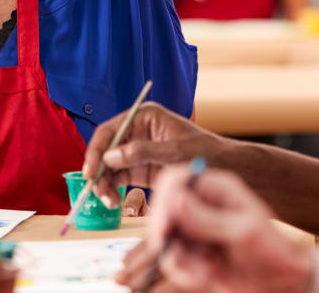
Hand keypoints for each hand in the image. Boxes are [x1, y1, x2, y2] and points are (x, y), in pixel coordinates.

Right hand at [82, 102, 222, 208]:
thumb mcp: (175, 151)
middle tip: (98, 192)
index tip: (90, 171)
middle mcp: (137, 132)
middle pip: (106, 150)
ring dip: (105, 184)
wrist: (228, 170)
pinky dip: (113, 190)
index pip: (110, 130)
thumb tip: (110, 157)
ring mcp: (138, 151)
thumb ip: (143, 152)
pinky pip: (119, 179)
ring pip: (110, 167)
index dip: (97, 150)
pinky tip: (114, 201)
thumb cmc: (207, 152)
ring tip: (109, 201)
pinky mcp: (141, 170)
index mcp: (144, 117)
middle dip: (99, 171)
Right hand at [117, 165, 314, 292]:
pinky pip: (173, 259)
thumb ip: (206, 218)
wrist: (283, 283)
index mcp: (215, 188)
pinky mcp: (192, 251)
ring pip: (165, 239)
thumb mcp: (242, 233)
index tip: (166, 228)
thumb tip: (175, 198)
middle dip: (167, 236)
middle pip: (163, 210)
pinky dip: (184, 272)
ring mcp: (195, 228)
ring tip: (207, 272)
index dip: (164, 201)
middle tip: (177, 257)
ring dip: (180, 260)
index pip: (175, 181)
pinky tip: (207, 276)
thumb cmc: (272, 251)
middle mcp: (201, 204)